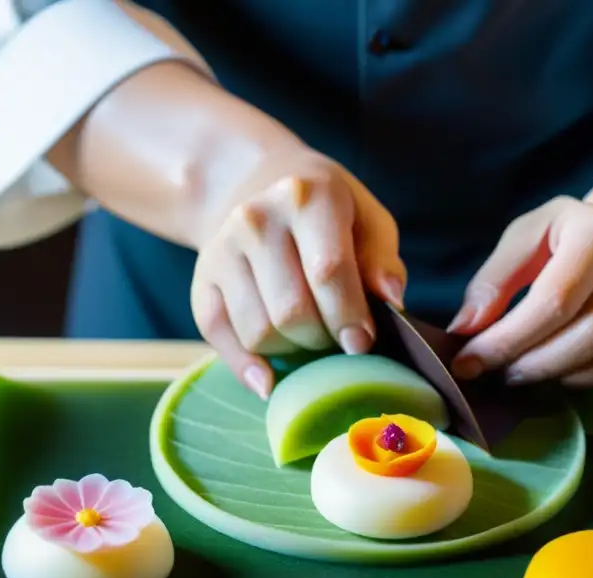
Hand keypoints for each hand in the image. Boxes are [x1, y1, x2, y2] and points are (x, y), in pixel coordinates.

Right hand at [191, 146, 404, 398]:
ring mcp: (222, 250)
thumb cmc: (327, 211)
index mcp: (307, 198)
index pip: (327, 271)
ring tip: (309, 336)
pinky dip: (247, 367)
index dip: (348, 316)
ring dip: (290, 351)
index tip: (361, 344)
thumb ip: (382, 259)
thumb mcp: (367, 218)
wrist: (257, 186)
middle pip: (291, 312)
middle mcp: (256, 220)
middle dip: (322, 339)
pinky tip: (270, 376)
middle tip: (337, 337)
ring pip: (258, 332)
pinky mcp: (201, 279)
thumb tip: (390, 301)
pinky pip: (219, 337)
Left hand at [448, 197, 592, 387]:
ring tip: (529, 372)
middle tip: (499, 374)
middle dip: (535, 362)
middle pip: (592, 331)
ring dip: (565, 375)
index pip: (554, 298)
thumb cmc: (562, 244)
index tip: (469, 362)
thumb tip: (467, 328)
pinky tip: (568, 371)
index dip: (507, 339)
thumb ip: (492, 281)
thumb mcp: (525, 240)